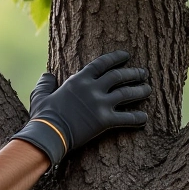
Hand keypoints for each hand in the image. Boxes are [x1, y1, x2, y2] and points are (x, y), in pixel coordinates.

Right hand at [12, 51, 150, 165]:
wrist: (48, 134)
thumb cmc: (43, 115)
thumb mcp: (40, 95)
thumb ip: (45, 83)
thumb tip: (48, 75)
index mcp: (79, 80)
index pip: (102, 63)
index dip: (116, 58)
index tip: (127, 55)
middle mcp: (92, 89)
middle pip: (119, 76)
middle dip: (133, 73)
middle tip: (143, 73)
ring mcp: (100, 104)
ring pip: (126, 94)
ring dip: (140, 91)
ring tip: (148, 89)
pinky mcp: (104, 121)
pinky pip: (126, 118)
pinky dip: (137, 118)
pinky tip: (144, 118)